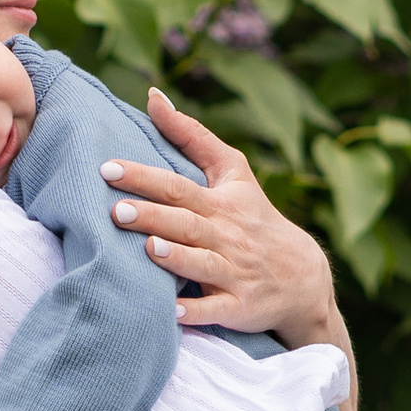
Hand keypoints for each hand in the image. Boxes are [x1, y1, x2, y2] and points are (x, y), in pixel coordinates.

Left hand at [101, 91, 342, 345]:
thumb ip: (191, 135)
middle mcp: (226, 237)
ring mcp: (234, 273)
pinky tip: (174, 314)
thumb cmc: (255, 217)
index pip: (177, 186)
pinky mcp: (240, 306)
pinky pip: (219, 310)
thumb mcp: (233, 172)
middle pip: (186, 224)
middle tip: (117, 210)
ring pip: (204, 264)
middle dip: (153, 216)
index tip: (107, 168)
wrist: (302, 276)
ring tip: (150, 249)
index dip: (144, 177)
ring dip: (177, 258)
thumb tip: (153, 96)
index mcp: (219, 204)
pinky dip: (199, 312)